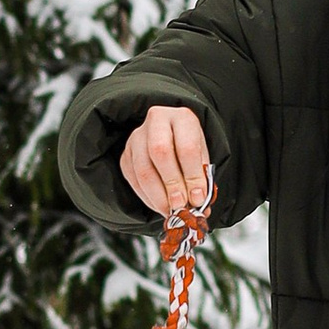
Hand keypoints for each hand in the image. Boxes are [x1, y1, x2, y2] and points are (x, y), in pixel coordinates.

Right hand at [121, 103, 213, 219]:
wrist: (172, 138)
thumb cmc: (189, 149)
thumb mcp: (202, 158)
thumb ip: (201, 179)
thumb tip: (198, 204)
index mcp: (183, 118)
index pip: (187, 147)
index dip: (193, 176)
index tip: (198, 198)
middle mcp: (157, 121)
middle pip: (160, 153)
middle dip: (172, 185)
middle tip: (181, 206)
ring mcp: (137, 137)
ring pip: (143, 169)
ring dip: (158, 196)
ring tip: (171, 210)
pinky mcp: (126, 154)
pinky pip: (133, 179)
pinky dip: (147, 197)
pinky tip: (159, 205)